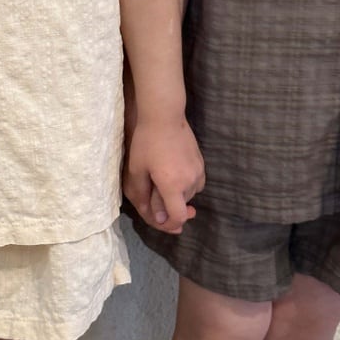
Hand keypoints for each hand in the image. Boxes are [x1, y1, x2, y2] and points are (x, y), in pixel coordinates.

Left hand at [123, 117, 204, 233]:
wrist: (164, 116)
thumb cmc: (146, 142)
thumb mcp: (137, 170)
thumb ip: (144, 197)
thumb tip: (156, 217)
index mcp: (172, 185)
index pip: (178, 217)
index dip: (168, 223)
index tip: (159, 218)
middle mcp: (190, 182)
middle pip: (180, 206)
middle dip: (166, 204)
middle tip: (151, 189)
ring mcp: (198, 172)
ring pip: (188, 196)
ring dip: (175, 194)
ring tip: (160, 176)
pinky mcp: (201, 164)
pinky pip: (195, 184)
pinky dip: (184, 185)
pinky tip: (173, 172)